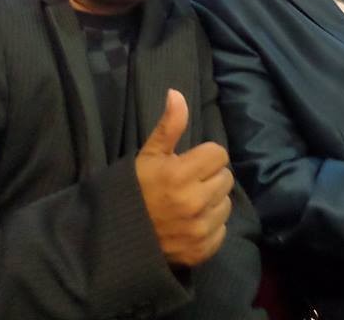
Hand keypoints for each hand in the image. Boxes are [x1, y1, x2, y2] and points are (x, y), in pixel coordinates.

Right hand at [135, 89, 233, 266]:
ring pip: (226, 203)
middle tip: (189, 182)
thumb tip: (177, 94)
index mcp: (180, 174)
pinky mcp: (201, 250)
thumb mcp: (148, 155)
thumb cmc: (134, 190)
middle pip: (225, 178)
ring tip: (190, 202)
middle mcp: (193, 202)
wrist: (117, 236)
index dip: (206, 156)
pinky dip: (210, 226)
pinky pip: (222, 230)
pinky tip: (191, 223)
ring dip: (213, 201)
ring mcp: (198, 228)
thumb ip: (169, 126)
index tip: (190, 162)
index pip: (218, 154)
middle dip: (210, 176)